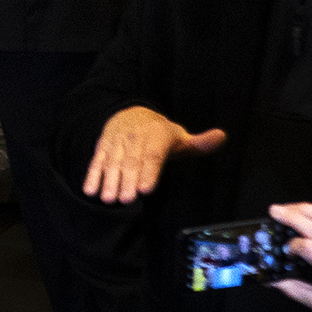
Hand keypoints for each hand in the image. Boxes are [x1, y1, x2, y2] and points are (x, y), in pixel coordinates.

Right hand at [82, 105, 226, 203]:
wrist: (130, 112)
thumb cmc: (160, 134)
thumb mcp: (181, 136)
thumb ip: (200, 142)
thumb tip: (222, 136)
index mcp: (157, 136)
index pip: (153, 155)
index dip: (149, 172)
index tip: (145, 189)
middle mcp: (135, 138)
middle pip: (131, 162)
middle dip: (127, 181)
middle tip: (125, 199)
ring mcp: (117, 142)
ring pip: (112, 162)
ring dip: (108, 181)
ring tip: (108, 199)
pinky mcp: (103, 145)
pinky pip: (96, 160)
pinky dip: (92, 175)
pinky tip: (90, 190)